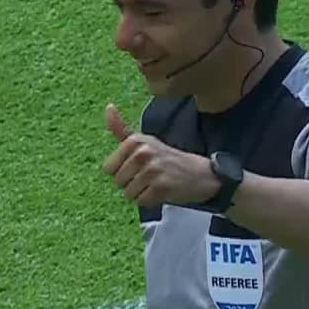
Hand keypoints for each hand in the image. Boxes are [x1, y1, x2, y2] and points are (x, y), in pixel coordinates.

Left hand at [102, 103, 219, 207]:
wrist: (199, 173)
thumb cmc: (166, 158)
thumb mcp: (144, 141)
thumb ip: (121, 129)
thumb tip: (109, 106)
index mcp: (135, 140)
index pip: (108, 168)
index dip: (121, 172)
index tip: (138, 166)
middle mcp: (142, 152)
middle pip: (118, 182)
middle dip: (131, 183)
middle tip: (149, 176)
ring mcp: (152, 169)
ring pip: (128, 193)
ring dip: (141, 193)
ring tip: (155, 183)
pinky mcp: (160, 186)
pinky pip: (141, 201)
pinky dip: (150, 201)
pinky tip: (162, 191)